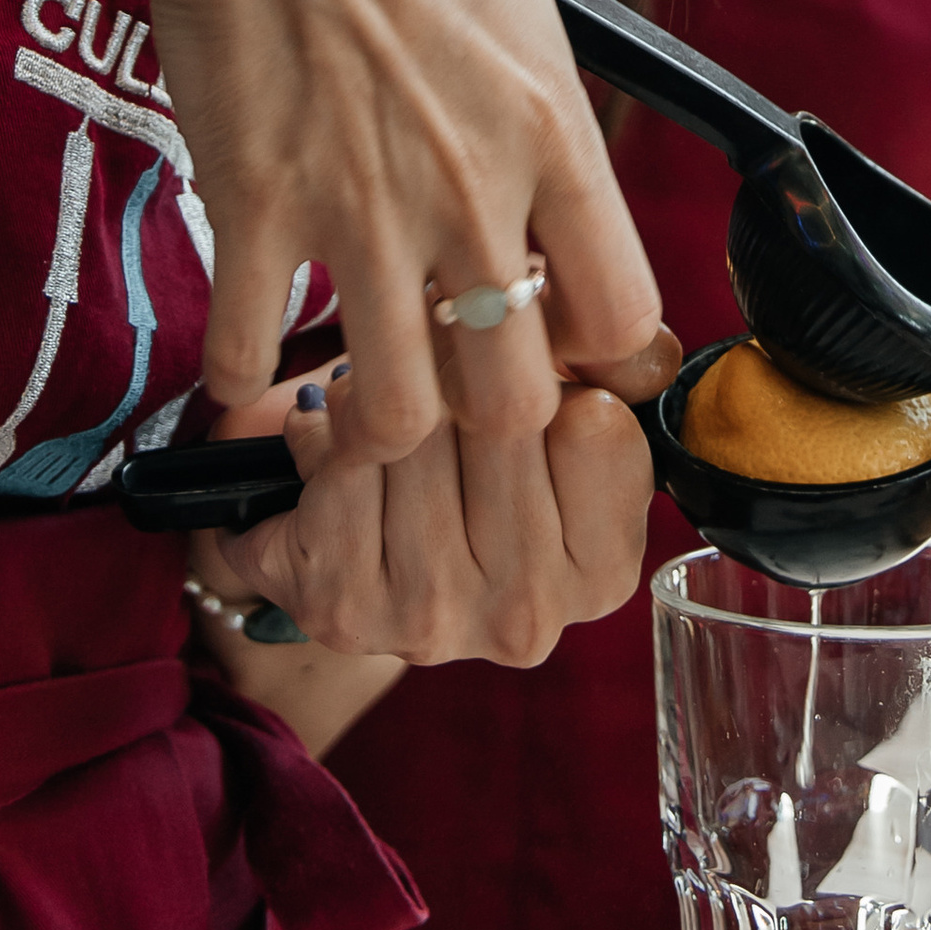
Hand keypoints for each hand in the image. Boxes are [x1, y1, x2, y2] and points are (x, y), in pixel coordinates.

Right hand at [146, 0, 660, 467]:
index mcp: (554, 131)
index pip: (621, 315)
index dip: (584, 337)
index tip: (540, 314)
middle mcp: (474, 200)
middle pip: (512, 401)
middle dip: (477, 406)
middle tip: (440, 364)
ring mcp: (363, 219)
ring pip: (393, 414)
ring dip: (369, 415)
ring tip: (347, 381)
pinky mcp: (257, 214)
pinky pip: (251, 355)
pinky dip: (242, 373)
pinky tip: (243, 349)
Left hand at [188, 321, 671, 756]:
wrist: (360, 565)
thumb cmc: (474, 470)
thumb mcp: (559, 419)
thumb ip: (599, 367)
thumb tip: (576, 311)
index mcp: (602, 572)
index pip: (593, 423)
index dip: (543, 366)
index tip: (512, 362)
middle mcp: (529, 613)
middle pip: (499, 419)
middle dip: (457, 357)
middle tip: (434, 342)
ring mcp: (436, 618)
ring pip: (414, 433)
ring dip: (387, 388)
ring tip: (385, 393)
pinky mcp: (346, 608)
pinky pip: (340, 465)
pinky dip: (328, 429)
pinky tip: (337, 441)